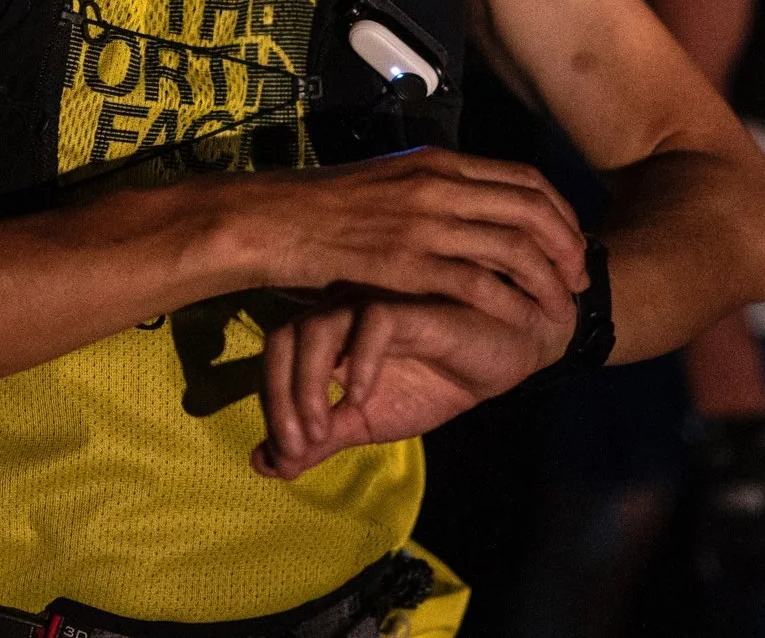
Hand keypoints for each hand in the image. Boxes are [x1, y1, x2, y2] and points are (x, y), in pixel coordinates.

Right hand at [227, 147, 587, 333]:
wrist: (271, 221)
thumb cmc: (321, 208)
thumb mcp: (385, 181)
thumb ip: (427, 188)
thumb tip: (463, 202)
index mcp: (437, 161)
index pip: (524, 179)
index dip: (560, 213)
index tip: (574, 242)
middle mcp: (438, 184)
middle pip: (531, 210)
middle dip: (567, 247)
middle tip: (581, 281)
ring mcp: (423, 222)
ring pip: (513, 247)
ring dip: (548, 280)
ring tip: (562, 309)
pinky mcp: (405, 263)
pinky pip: (477, 283)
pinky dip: (510, 304)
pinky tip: (524, 325)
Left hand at [252, 290, 570, 479]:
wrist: (501, 359)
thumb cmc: (433, 379)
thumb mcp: (368, 420)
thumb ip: (320, 438)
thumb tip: (263, 465)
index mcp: (327, 328)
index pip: (275, 354)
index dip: (271, 404)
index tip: (285, 455)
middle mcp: (343, 306)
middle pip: (284, 337)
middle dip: (280, 398)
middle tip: (298, 448)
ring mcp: (376, 300)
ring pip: (318, 326)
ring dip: (309, 386)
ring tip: (322, 432)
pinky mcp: (413, 305)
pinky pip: (373, 322)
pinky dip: (360, 363)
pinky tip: (362, 399)